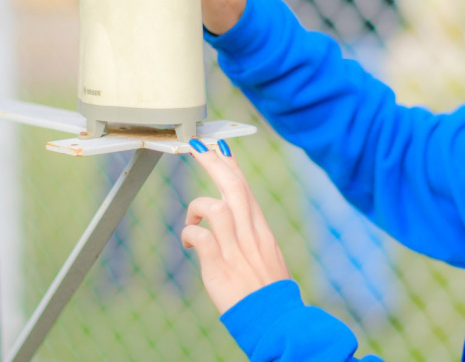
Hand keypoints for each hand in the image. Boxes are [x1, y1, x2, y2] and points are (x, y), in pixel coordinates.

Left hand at [181, 140, 290, 313]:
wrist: (276, 319)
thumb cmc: (268, 290)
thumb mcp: (266, 255)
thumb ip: (250, 235)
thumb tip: (232, 221)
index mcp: (261, 230)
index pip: (245, 188)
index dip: (230, 165)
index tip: (218, 147)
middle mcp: (250, 234)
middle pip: (234, 188)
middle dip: (213, 163)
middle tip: (195, 146)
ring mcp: (236, 250)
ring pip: (217, 207)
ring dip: (197, 208)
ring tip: (191, 222)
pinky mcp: (221, 267)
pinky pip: (202, 238)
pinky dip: (191, 234)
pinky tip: (188, 242)